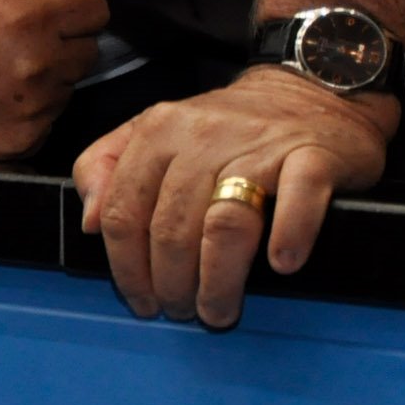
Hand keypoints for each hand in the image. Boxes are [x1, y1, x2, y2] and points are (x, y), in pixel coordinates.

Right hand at [0, 0, 112, 157]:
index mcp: (26, 16)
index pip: (96, 6)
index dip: (69, 3)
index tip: (38, 9)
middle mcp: (38, 65)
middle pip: (91, 46)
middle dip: (61, 40)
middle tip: (10, 40)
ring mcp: (34, 110)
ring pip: (72, 84)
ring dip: (48, 75)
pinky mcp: (25, 143)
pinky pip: (51, 117)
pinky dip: (31, 108)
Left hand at [73, 65, 395, 328]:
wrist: (308, 92)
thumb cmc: (224, 128)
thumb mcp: (152, 132)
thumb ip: (106, 168)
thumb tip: (90, 223)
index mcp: (157, 131)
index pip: (125, 210)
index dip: (126, 266)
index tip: (140, 300)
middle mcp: (203, 136)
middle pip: (171, 226)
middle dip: (171, 283)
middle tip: (182, 312)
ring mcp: (259, 146)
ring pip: (225, 223)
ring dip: (218, 280)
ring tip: (218, 310)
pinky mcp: (313, 156)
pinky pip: (299, 198)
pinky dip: (290, 236)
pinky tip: (281, 265)